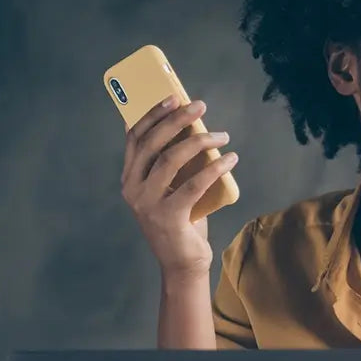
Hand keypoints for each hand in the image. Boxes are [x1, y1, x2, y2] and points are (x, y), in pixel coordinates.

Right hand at [120, 96, 238, 278]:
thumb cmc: (181, 221)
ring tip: (223, 135)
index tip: (172, 97)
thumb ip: (172, 166)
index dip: (152, 114)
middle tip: (201, 106)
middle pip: (153, 143)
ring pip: (172, 159)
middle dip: (178, 120)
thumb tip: (193, 131)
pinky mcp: (168, 216)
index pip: (135, 138)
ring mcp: (148, 203)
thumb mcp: (170, 190)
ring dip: (201, 141)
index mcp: (130, 178)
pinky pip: (194, 184)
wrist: (182, 263)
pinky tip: (230, 158)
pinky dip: (215, 167)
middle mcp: (133, 189)